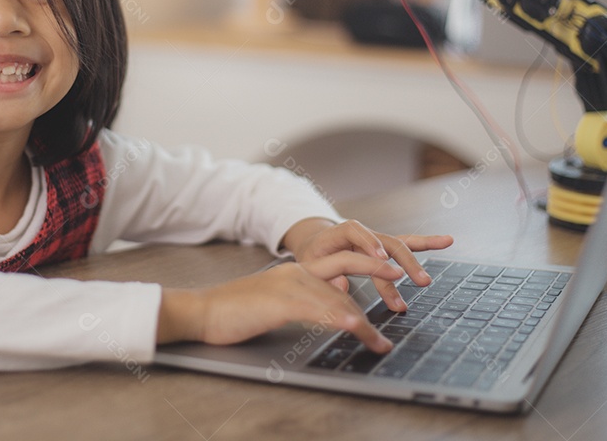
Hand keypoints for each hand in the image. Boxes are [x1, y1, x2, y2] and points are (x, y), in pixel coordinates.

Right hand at [157, 251, 405, 352]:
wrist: (201, 311)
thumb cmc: (234, 312)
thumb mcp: (276, 303)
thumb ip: (303, 302)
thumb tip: (330, 314)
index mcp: (298, 269)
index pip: (342, 265)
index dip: (370, 267)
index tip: (392, 274)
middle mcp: (298, 271)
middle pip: (347, 264)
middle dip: (379, 271)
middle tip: (405, 278)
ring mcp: (289, 284)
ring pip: (338, 296)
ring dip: (363, 320)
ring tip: (379, 340)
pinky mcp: (280, 302)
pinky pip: (318, 309)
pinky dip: (340, 319)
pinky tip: (355, 328)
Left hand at [282, 218, 453, 310]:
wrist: (316, 242)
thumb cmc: (314, 255)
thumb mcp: (310, 264)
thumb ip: (325, 274)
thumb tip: (341, 285)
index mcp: (339, 232)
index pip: (355, 232)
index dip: (369, 244)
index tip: (380, 259)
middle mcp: (362, 232)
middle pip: (385, 241)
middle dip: (401, 261)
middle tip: (415, 281)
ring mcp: (376, 239)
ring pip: (399, 245)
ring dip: (414, 262)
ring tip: (426, 280)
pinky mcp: (385, 247)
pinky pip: (407, 244)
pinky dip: (426, 243)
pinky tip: (446, 240)